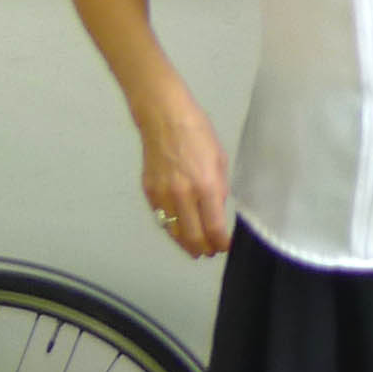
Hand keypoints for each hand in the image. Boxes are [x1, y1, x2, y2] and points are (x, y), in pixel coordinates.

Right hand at [133, 86, 233, 257]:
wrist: (165, 118)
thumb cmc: (199, 135)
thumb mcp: (220, 161)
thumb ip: (218, 190)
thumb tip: (217, 213)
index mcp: (206, 187)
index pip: (213, 228)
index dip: (220, 243)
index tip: (224, 247)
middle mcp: (183, 195)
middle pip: (191, 236)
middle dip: (202, 248)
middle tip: (208, 253)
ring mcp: (162, 194)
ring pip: (172, 231)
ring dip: (184, 243)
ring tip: (194, 248)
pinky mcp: (148, 191)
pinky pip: (160, 217)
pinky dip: (170, 227)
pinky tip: (179, 229)